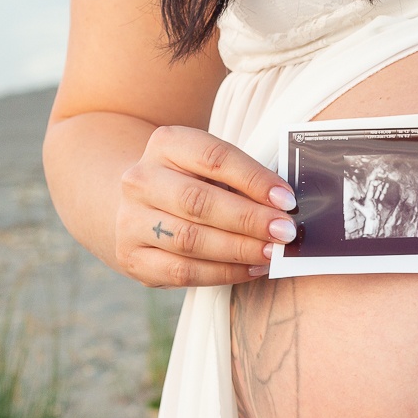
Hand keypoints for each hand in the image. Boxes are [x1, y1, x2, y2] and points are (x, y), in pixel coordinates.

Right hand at [115, 125, 297, 287]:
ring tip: (272, 253)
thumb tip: (286, 207)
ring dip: (239, 249)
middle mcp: (141, 180)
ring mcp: (131, 220)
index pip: (214, 157)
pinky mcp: (134, 257)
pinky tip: (252, 269)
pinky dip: (223, 273)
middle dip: (249, 219)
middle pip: (199, 201)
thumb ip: (245, 180)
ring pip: (190, 240)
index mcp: (166, 144)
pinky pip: (183, 272)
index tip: (286, 200)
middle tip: (285, 232)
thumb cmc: (195, 183)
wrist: (143, 206)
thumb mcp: (213, 168)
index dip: (254, 179)